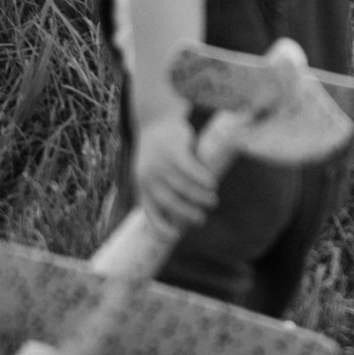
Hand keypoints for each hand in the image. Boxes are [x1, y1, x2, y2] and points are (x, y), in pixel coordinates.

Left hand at [135, 110, 230, 239]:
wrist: (154, 119)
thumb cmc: (157, 152)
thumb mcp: (152, 172)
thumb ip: (163, 191)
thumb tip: (182, 217)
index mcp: (142, 185)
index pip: (150, 211)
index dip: (161, 227)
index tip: (176, 235)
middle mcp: (149, 176)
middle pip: (171, 202)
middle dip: (188, 213)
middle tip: (202, 218)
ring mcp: (161, 162)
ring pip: (184, 187)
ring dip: (200, 197)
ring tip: (212, 201)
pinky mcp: (175, 149)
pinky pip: (191, 169)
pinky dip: (203, 179)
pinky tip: (212, 183)